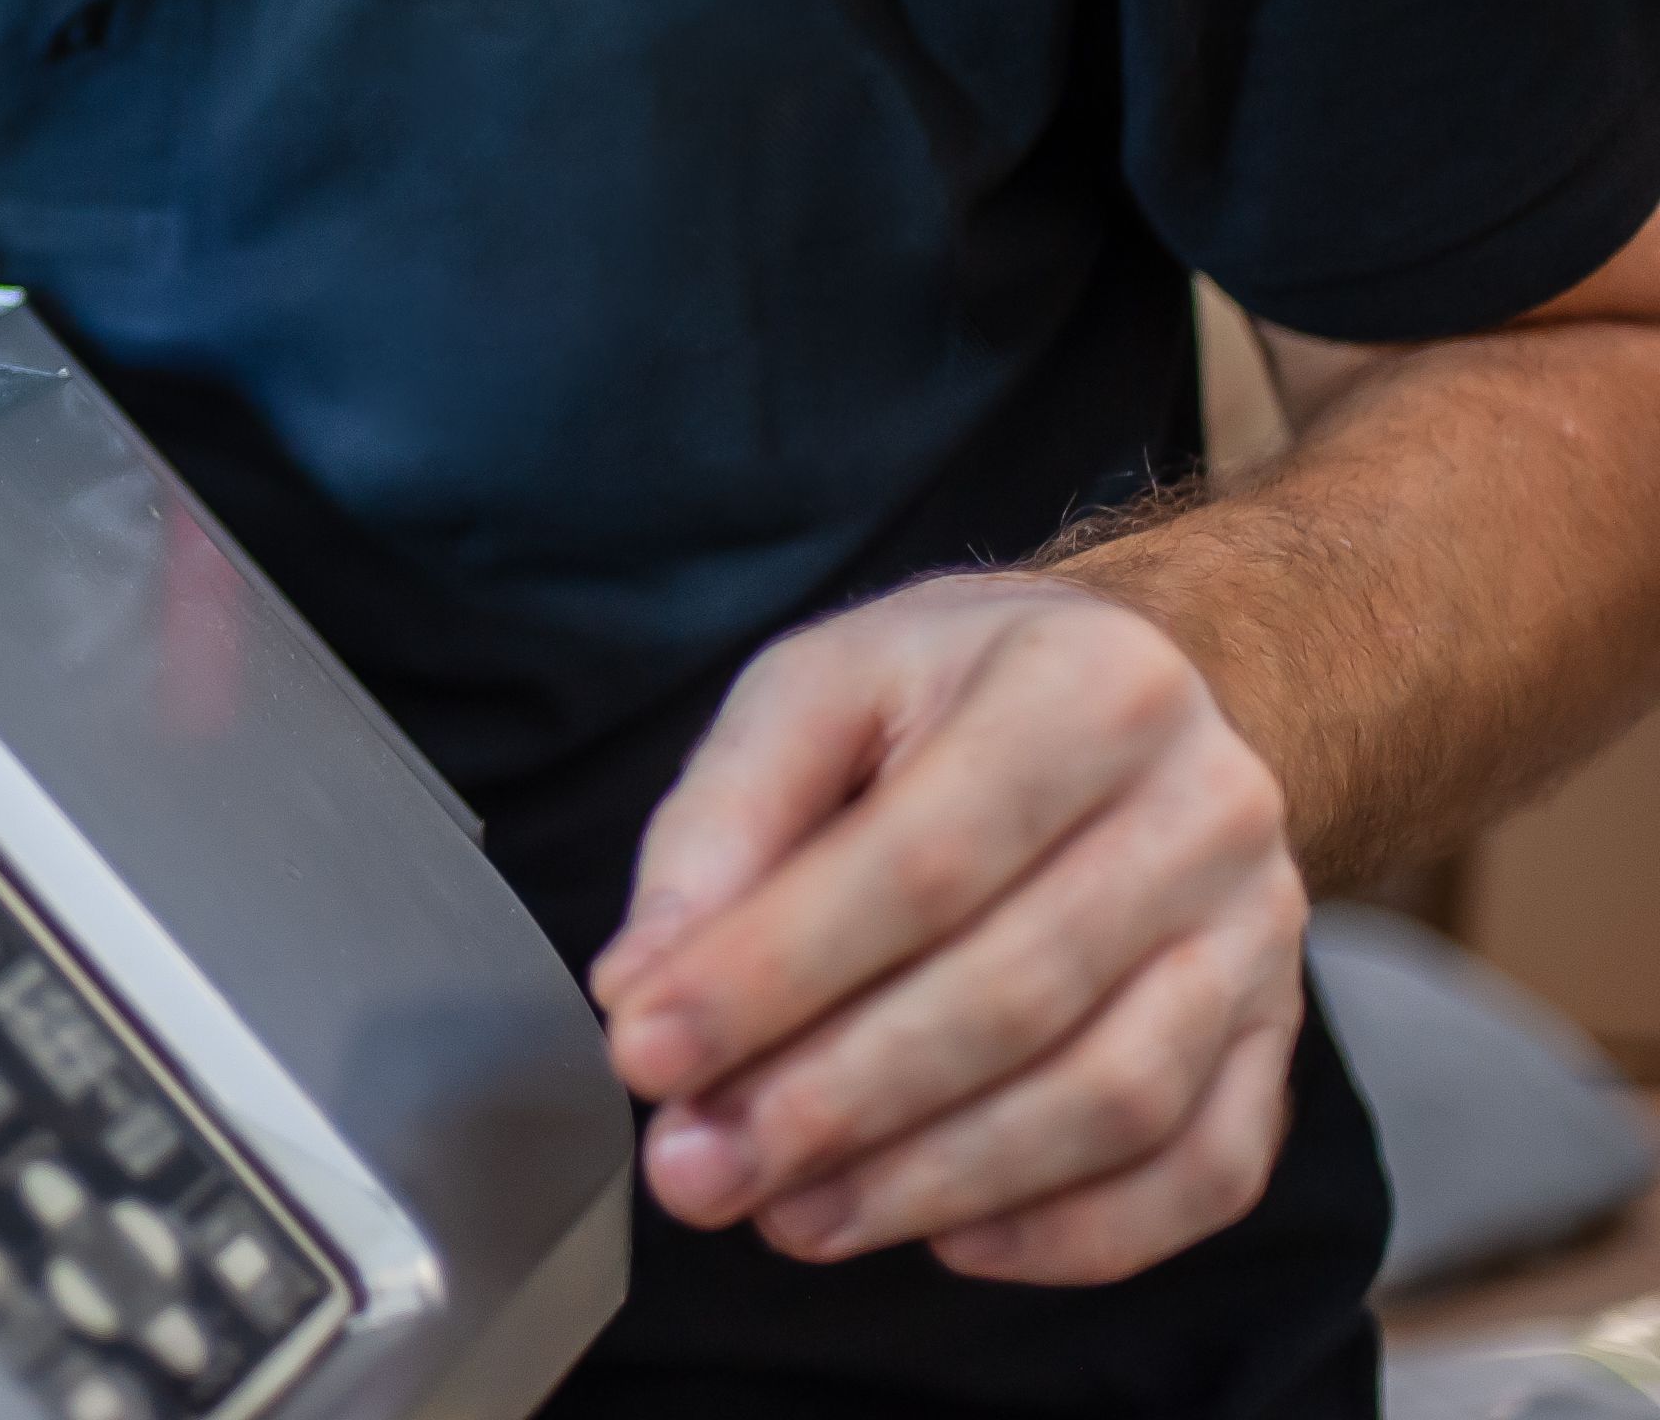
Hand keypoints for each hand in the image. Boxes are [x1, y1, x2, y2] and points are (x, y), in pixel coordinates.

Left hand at [585, 572, 1308, 1284]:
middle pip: (1014, 994)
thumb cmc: (948, 692)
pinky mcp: (1282, 1035)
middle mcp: (1204, 808)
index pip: (915, 863)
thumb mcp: (814, 687)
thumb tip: (646, 987)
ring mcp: (1262, 932)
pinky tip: (949, 1240)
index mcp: (1083, 687)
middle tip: (701, 1168)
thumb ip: (721, 826)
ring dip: (934, 1184)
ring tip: (791, 1216)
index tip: (647, 1053)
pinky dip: (1076, 1232)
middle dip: (834, 1103)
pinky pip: (1204, 1169)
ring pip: (1114, 1099)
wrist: (1128, 691)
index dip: (770, 975)